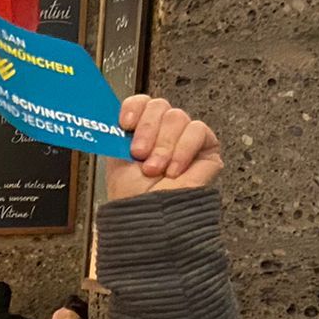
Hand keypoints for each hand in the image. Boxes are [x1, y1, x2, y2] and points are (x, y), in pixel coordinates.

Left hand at [107, 96, 222, 199]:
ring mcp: (185, 138)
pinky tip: (175, 170)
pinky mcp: (207, 147)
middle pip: (159, 105)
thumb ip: (117, 134)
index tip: (125, 124)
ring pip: (177, 117)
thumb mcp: (117, 160)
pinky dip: (183, 149)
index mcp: (141, 132)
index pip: (142, 102)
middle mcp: (163, 132)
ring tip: (156, 169)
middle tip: (140, 155)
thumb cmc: (133, 196)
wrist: (150, 216)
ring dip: (163, 146)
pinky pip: (197, 130)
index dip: (134, 108)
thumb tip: (111, 115)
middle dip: (147, 130)